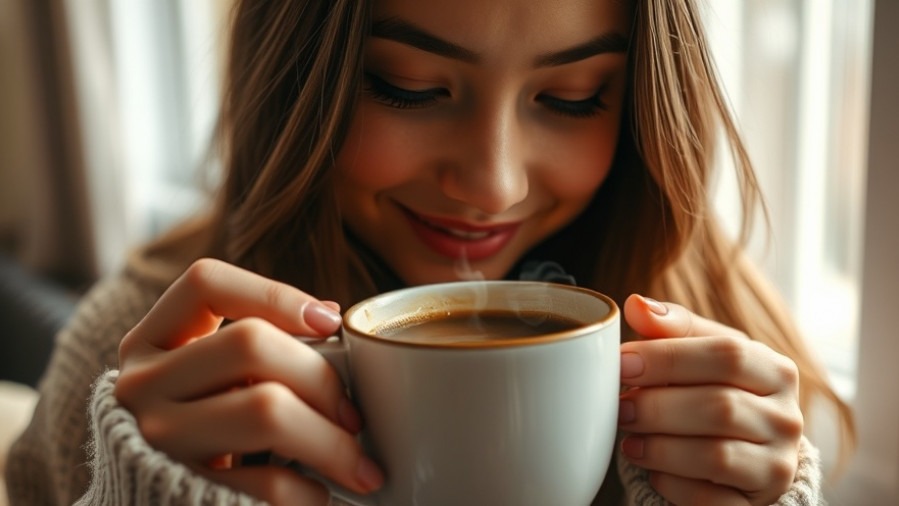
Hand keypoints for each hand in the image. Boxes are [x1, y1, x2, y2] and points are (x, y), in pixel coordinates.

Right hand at [115, 258, 383, 504]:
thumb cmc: (206, 436)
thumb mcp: (213, 381)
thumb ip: (257, 348)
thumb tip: (327, 316)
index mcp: (152, 342)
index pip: (205, 283)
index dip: (274, 293)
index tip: (331, 321)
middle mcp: (143, 384)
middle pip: (250, 343)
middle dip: (322, 377)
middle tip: (354, 415)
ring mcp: (158, 439)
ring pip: (266, 408)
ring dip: (331, 441)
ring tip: (359, 465)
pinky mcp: (183, 491)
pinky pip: (269, 482)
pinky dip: (310, 492)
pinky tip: (319, 495)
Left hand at [618, 294, 802, 505]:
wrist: (743, 456)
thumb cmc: (712, 390)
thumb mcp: (698, 354)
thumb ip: (670, 329)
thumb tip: (635, 305)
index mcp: (775, 370)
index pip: (727, 354)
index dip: (668, 357)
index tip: (621, 363)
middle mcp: (787, 418)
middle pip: (720, 407)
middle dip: (659, 407)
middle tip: (620, 407)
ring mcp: (777, 465)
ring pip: (716, 456)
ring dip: (661, 448)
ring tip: (629, 440)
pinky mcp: (757, 504)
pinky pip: (712, 499)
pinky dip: (674, 484)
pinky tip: (652, 470)